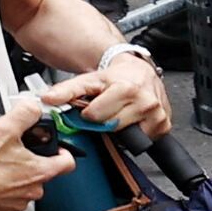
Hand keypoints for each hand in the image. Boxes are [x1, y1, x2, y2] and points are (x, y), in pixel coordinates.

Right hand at [0, 99, 71, 210]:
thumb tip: (33, 108)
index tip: (56, 148)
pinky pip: (5, 198)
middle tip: (13, 151)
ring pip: (22, 186)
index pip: (68, 163)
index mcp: (40, 172)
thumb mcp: (4, 128)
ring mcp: (15, 203)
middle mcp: (32, 191)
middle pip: (42, 173)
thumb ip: (25, 114)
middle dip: (30, 162)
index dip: (63, 152)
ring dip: (14, 176)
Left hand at [58, 53, 172, 142]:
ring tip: (120, 113)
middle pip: (112, 127)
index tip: (94, 107)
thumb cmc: (116, 76)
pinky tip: (133, 119)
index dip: (90, 114)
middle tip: (108, 109)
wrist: (140, 71)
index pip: (96, 116)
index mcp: (126, 90)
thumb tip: (47, 99)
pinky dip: (136, 131)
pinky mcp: (164, 126)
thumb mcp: (89, 80)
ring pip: (127, 135)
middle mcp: (145, 103)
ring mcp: (157, 116)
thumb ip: (66, 90)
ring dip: (120, 128)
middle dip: (105, 121)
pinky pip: (143, 138)